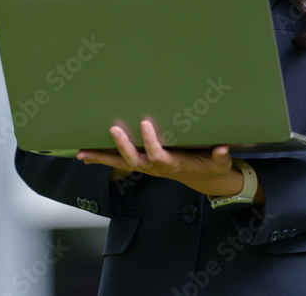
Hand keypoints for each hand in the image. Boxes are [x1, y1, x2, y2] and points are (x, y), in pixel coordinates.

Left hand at [76, 119, 244, 197]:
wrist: (204, 181)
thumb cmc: (211, 167)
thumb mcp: (220, 164)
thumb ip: (220, 158)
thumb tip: (222, 149)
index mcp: (174, 164)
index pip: (158, 155)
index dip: (151, 142)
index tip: (146, 123)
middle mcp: (156, 167)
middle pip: (134, 160)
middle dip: (122, 146)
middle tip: (113, 128)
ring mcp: (146, 167)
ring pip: (121, 163)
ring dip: (102, 157)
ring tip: (82, 152)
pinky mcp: (142, 164)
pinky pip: (118, 163)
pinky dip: (101, 159)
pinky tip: (84, 155)